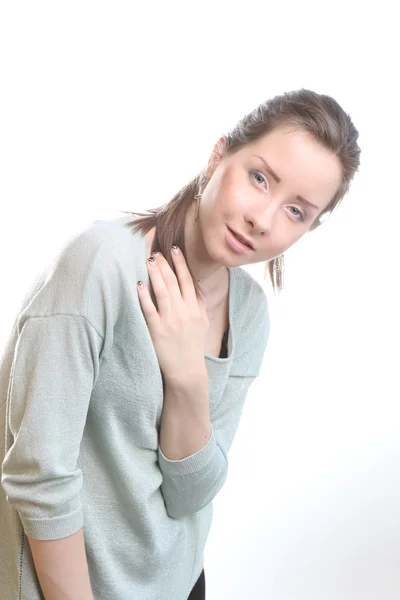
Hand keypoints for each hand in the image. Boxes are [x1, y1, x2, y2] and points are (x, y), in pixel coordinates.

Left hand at [137, 247, 208, 383]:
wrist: (187, 371)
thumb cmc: (193, 347)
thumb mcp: (203, 323)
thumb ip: (199, 303)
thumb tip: (194, 285)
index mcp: (195, 309)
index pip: (188, 280)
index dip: (181, 263)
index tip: (175, 249)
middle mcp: (184, 312)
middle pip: (174, 282)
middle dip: (166, 264)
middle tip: (157, 251)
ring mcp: (171, 321)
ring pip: (162, 292)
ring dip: (156, 274)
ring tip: (149, 260)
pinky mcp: (157, 331)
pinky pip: (149, 310)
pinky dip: (144, 296)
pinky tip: (139, 284)